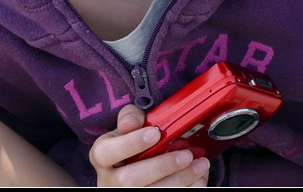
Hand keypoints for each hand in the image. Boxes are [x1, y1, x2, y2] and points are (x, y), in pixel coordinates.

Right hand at [90, 104, 209, 186]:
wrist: (132, 175)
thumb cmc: (131, 148)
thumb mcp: (125, 129)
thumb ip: (129, 117)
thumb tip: (132, 123)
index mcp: (101, 158)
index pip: (105, 152)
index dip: (130, 144)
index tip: (155, 133)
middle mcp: (109, 182)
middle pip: (130, 180)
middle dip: (162, 167)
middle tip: (186, 155)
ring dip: (180, 180)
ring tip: (200, 165)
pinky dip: (187, 189)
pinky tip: (199, 179)